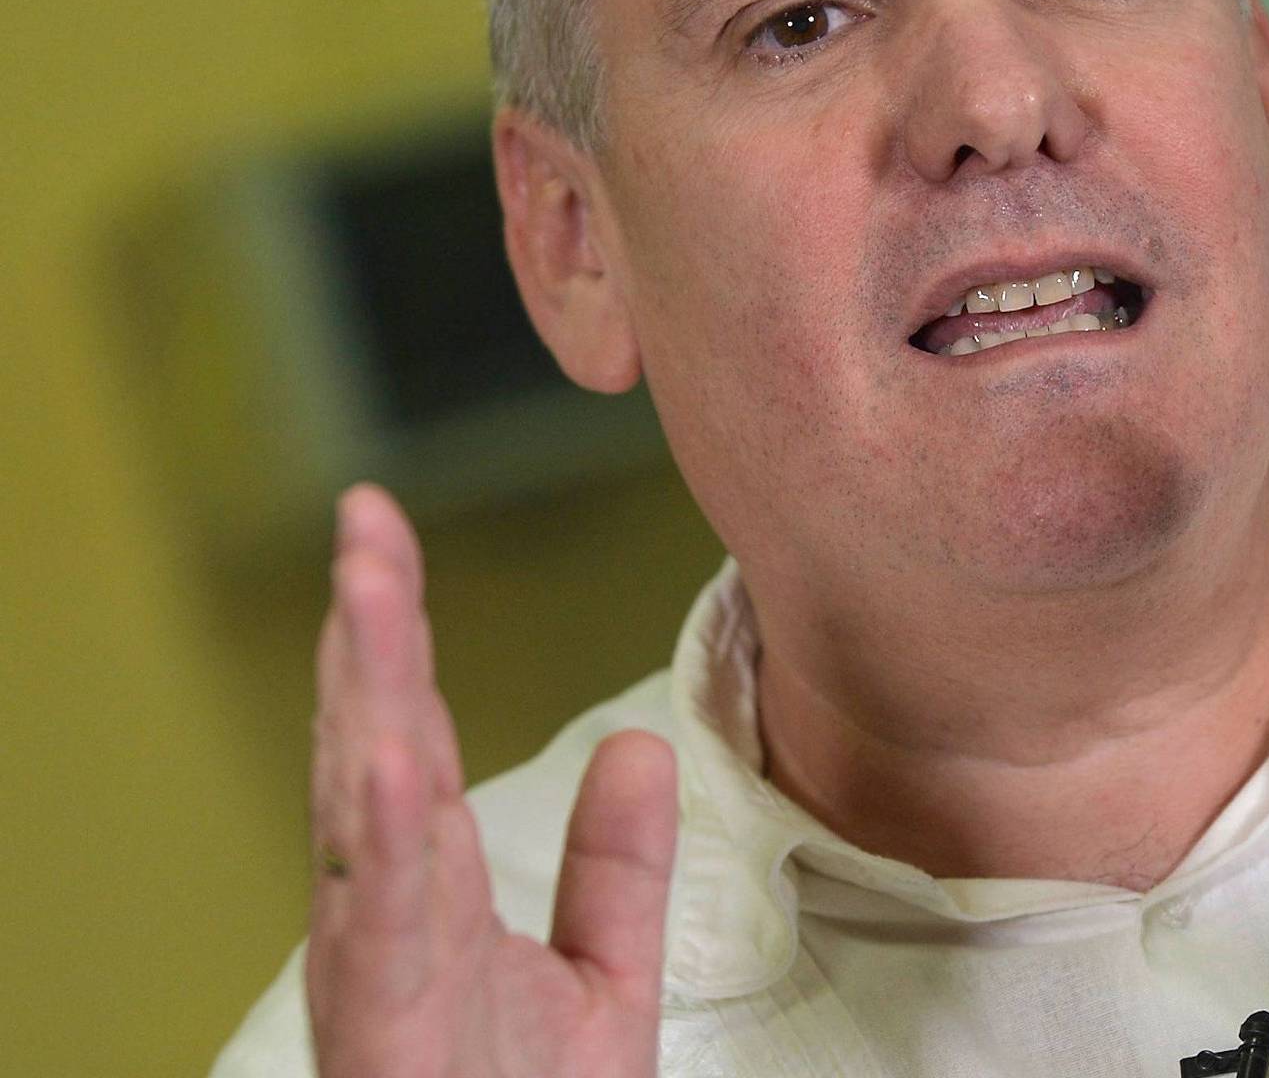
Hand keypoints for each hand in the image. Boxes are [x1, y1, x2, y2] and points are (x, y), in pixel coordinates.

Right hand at [306, 484, 678, 1076]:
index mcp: (434, 896)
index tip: (384, 530)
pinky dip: (377, 840)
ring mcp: (379, 978)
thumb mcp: (602, 978)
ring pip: (361, 819)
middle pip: (372, 752)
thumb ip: (615, 866)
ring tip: (367, 590)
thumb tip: (635, 743)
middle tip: (364, 515)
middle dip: (366, 635)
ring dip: (363, 700)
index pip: (414, 739)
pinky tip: (382, 754)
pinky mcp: (385, 1039)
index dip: (397, 636)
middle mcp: (391, 922)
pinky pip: (380, 931)